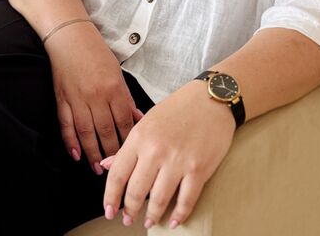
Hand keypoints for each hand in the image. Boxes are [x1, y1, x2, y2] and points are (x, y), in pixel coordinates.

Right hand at [44, 24, 144, 174]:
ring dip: (93, 153)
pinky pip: (66, 125)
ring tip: (97, 168)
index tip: (132, 155)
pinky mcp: (62, 99)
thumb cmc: (96, 52)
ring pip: (87, 133)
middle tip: (115, 168)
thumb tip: (137, 118)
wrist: (69, 36)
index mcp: (114, 88)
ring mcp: (77, 99)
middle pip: (107, 131)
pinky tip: (76, 154)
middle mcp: (97, 96)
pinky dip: (70, 142)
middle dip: (112, 153)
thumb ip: (126, 97)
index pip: (124, 122)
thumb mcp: (117, 72)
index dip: (128, 141)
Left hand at [100, 80, 234, 228]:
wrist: (212, 99)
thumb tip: (107, 165)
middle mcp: (156, 150)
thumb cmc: (180, 108)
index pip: (117, 174)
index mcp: (140, 137)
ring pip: (158, 200)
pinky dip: (179, 215)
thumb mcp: (148, 121)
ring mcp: (178, 161)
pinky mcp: (199, 169)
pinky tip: (174, 220)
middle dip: (129, 211)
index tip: (109, 210)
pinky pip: (186, 200)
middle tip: (128, 219)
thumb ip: (128, 146)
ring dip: (151, 216)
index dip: (111, 197)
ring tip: (148, 221)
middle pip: (135, 191)